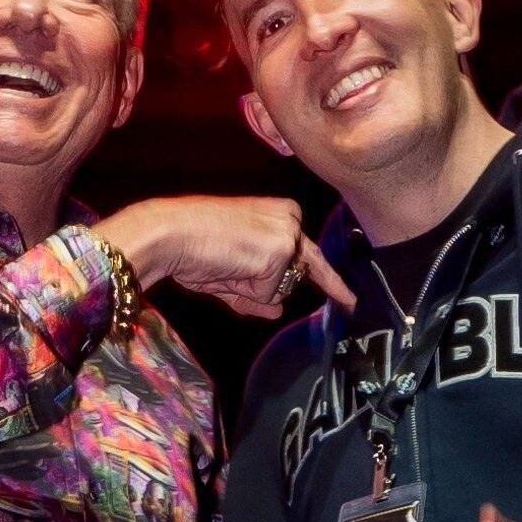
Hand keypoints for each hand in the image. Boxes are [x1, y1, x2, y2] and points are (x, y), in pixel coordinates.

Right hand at [94, 196, 355, 318]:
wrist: (171, 234)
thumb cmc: (192, 245)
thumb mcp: (229, 271)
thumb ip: (256, 290)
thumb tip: (278, 310)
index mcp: (281, 212)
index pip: (310, 254)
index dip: (327, 281)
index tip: (351, 301)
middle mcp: (292, 218)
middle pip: (297, 275)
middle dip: (268, 285)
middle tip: (244, 272)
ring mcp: (289, 235)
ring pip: (283, 288)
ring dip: (252, 289)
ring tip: (222, 265)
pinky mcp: (281, 252)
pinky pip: (269, 294)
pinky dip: (245, 292)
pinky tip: (227, 268)